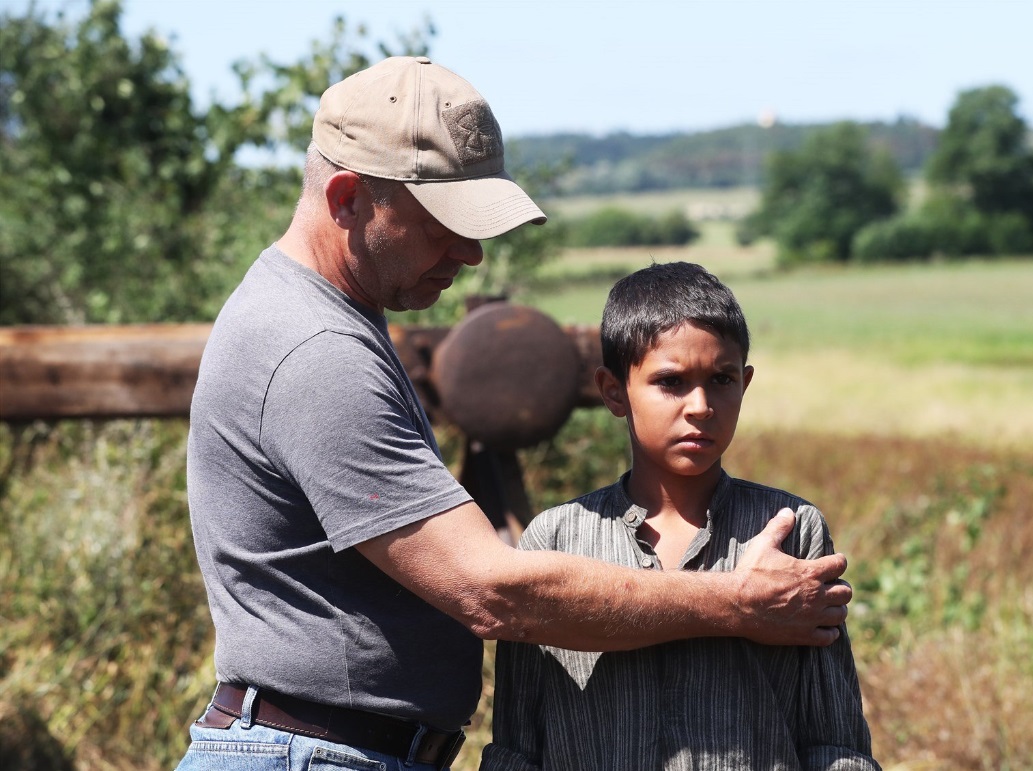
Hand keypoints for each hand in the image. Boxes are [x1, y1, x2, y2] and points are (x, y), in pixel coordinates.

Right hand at [732, 508, 851, 645]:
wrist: (736, 604)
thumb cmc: (750, 573)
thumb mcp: (763, 545)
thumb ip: (779, 527)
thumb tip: (788, 511)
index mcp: (810, 572)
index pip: (840, 565)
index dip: (838, 562)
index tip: (834, 562)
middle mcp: (816, 595)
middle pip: (846, 592)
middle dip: (841, 588)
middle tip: (832, 587)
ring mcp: (812, 616)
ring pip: (840, 614)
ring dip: (837, 609)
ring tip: (830, 607)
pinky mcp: (804, 635)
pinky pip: (829, 636)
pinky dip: (830, 632)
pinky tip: (825, 628)